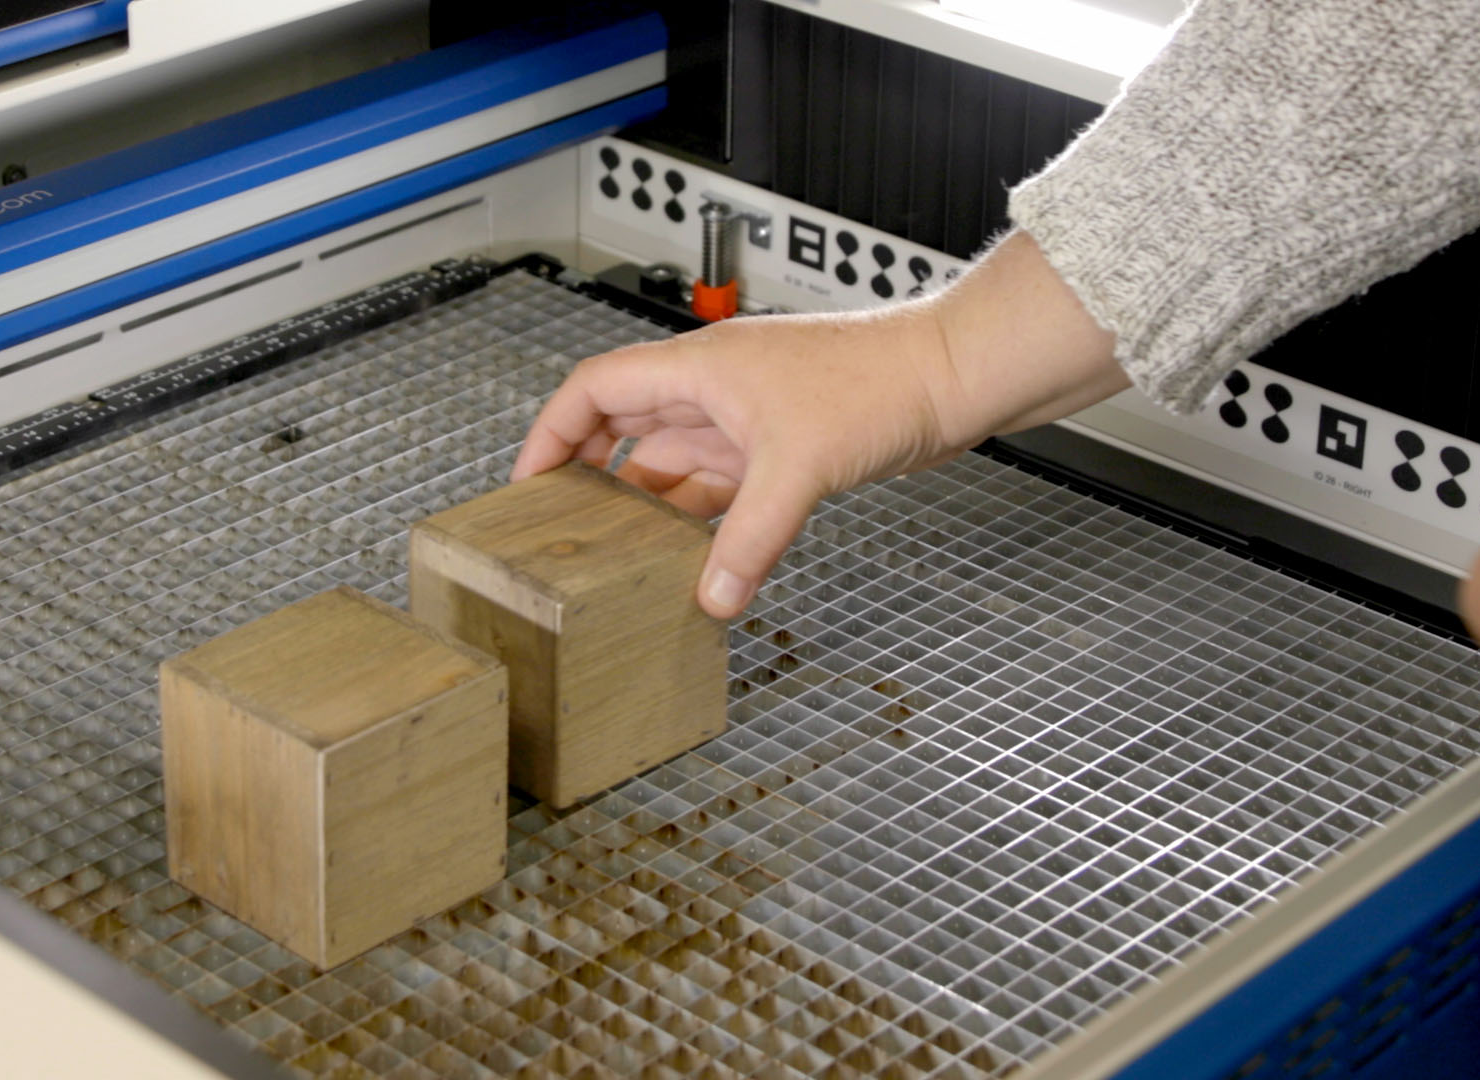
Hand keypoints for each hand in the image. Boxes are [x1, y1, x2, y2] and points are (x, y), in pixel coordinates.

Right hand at [512, 231, 1127, 617]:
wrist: (951, 376)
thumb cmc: (880, 381)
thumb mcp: (798, 467)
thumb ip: (749, 539)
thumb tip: (713, 598)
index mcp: (697, 368)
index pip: (594, 389)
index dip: (551, 434)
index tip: (528, 484)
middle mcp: (713, 388)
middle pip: (624, 428)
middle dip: (591, 479)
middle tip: (566, 533)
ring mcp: (746, 417)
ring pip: (673, 462)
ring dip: (650, 506)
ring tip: (624, 558)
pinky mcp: (780, 445)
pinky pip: (718, 485)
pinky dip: (701, 520)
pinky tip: (695, 559)